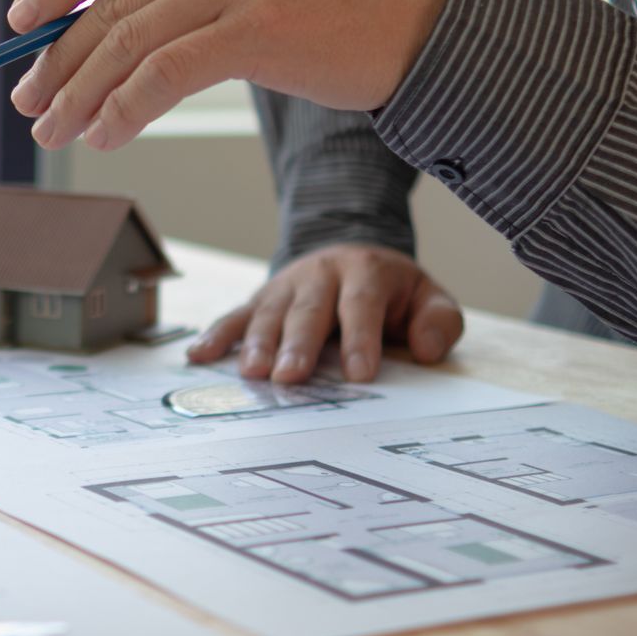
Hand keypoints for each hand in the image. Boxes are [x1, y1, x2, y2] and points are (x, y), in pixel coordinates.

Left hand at [9, 0, 456, 148]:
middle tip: (30, 102)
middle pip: (112, 1)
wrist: (441, 16)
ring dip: (81, 95)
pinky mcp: (256, 25)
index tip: (21, 24)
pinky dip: (123, 110)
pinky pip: (162, 75)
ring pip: (127, 42)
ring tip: (59, 132)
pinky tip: (107, 135)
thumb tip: (115, 21)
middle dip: (60, 59)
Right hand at [188, 244, 463, 383]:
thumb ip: (438, 321)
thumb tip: (425, 349)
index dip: (361, 339)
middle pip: (308, 309)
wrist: (353, 258)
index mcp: (365, 272)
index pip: (362, 305)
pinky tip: (198, 356)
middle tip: (289, 376)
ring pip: (269, 313)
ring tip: (252, 374)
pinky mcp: (261, 300)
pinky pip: (235, 316)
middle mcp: (320, 274)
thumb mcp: (428, 298)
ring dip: (257, 343)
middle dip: (298, 343)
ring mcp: (285, 286)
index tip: (359, 375)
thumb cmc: (393, 293)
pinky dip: (216, 335)